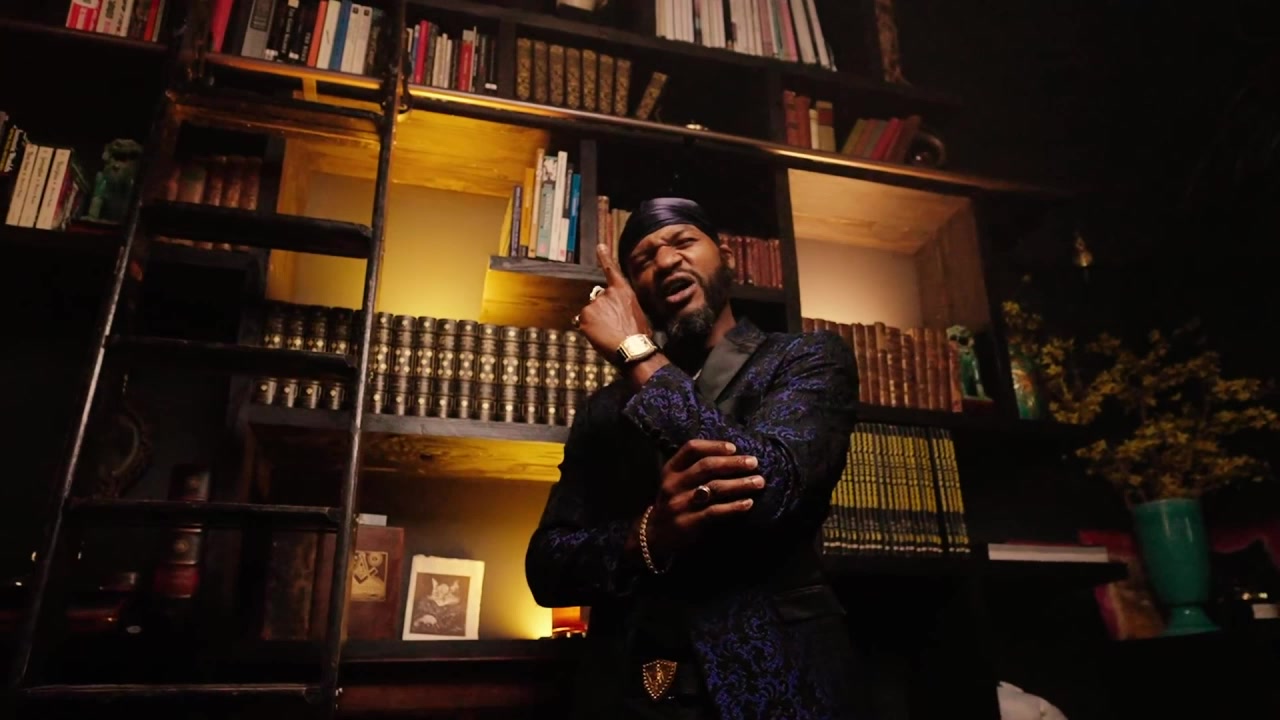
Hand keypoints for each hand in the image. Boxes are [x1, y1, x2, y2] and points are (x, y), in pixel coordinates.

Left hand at [577, 243, 651, 359]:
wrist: (633, 348)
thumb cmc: (639, 335)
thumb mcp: (637, 313)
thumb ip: (622, 306)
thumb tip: (613, 313)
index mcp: (623, 291)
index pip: (611, 270)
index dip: (604, 257)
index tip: (599, 246)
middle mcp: (607, 293)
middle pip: (599, 300)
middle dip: (603, 311)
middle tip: (613, 326)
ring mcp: (594, 304)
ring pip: (591, 312)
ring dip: (596, 321)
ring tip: (609, 333)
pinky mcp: (585, 316)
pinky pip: (583, 322)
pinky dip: (588, 329)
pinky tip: (600, 336)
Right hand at [643, 439, 763, 562]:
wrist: (654, 536)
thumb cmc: (675, 502)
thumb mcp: (676, 481)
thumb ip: (695, 469)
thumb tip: (733, 456)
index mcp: (670, 470)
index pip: (691, 449)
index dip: (714, 446)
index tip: (733, 448)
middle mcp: (673, 484)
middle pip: (706, 467)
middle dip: (733, 463)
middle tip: (753, 463)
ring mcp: (679, 504)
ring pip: (714, 488)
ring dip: (739, 484)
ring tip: (758, 482)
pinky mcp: (687, 523)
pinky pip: (714, 512)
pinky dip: (733, 507)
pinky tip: (748, 503)